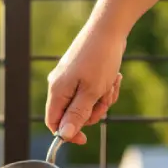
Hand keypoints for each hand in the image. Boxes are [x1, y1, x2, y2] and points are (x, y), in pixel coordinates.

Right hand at [45, 24, 125, 144]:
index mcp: (57, 91)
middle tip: (105, 101)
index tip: (85, 139)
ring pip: (85, 104)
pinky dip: (103, 89)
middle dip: (92, 112)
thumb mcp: (91, 92)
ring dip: (102, 100)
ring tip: (111, 84)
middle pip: (72, 115)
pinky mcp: (81, 73)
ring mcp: (70, 78)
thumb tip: (64, 136)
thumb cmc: (100, 59)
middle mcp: (59, 85)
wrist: (110, 27)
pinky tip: (113, 79)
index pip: (53, 123)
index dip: (68, 134)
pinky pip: (91, 91)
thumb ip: (77, 115)